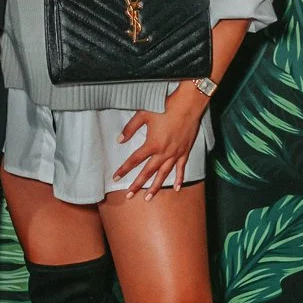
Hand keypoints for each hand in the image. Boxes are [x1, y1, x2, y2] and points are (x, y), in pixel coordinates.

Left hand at [113, 84, 209, 199]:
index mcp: (152, 144)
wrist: (187, 105)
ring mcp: (175, 154)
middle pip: (147, 172)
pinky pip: (181, 169)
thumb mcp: (143, 115)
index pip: (134, 160)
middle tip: (129, 195)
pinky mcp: (185, 152)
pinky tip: (176, 188)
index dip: (124, 169)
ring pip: (163, 174)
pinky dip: (179, 179)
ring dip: (155, 187)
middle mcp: (163, 153)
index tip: (115, 177)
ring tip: (148, 197)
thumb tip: (119, 140)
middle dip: (137, 185)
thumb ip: (130, 128)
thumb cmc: (164, 107)